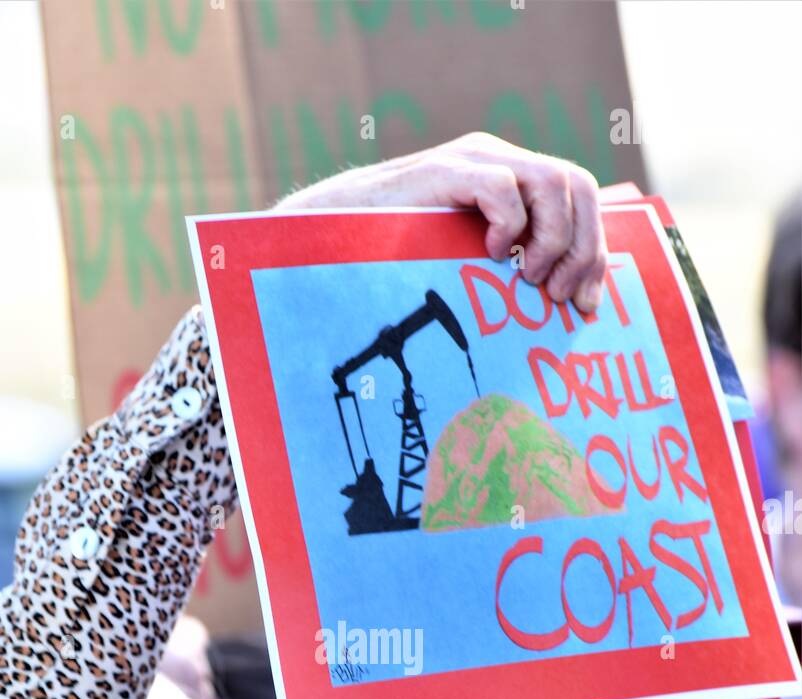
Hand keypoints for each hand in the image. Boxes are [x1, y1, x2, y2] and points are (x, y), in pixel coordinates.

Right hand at [277, 131, 606, 314]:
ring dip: (552, 240)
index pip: (581, 197)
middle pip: (577, 184)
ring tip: (528, 277)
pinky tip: (491, 254)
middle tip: (558, 295)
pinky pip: (503, 187)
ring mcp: (474, 160)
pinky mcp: (446, 171)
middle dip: (581, 248)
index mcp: (513, 179)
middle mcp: (499, 160)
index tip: (587, 303)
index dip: (594, 250)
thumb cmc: (399, 262)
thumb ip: (509, 268)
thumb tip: (561, 309)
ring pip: (552, 182)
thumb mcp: (466, 264)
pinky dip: (509, 226)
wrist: (335, 238)